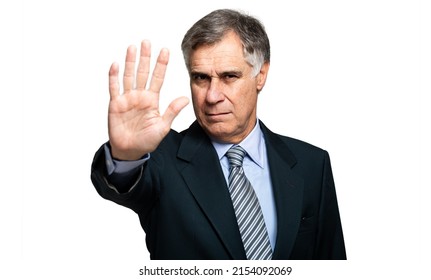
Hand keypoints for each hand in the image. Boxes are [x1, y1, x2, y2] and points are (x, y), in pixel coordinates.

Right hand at [107, 40, 188, 159]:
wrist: (130, 151)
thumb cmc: (147, 140)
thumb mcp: (163, 126)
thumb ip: (172, 111)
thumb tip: (185, 98)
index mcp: (152, 100)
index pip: (158, 78)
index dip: (161, 65)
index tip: (166, 50)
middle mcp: (140, 96)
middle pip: (143, 73)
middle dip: (145, 57)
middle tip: (147, 42)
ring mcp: (127, 98)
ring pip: (129, 76)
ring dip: (130, 62)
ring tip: (133, 47)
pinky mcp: (115, 104)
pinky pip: (114, 88)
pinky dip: (114, 77)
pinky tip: (116, 65)